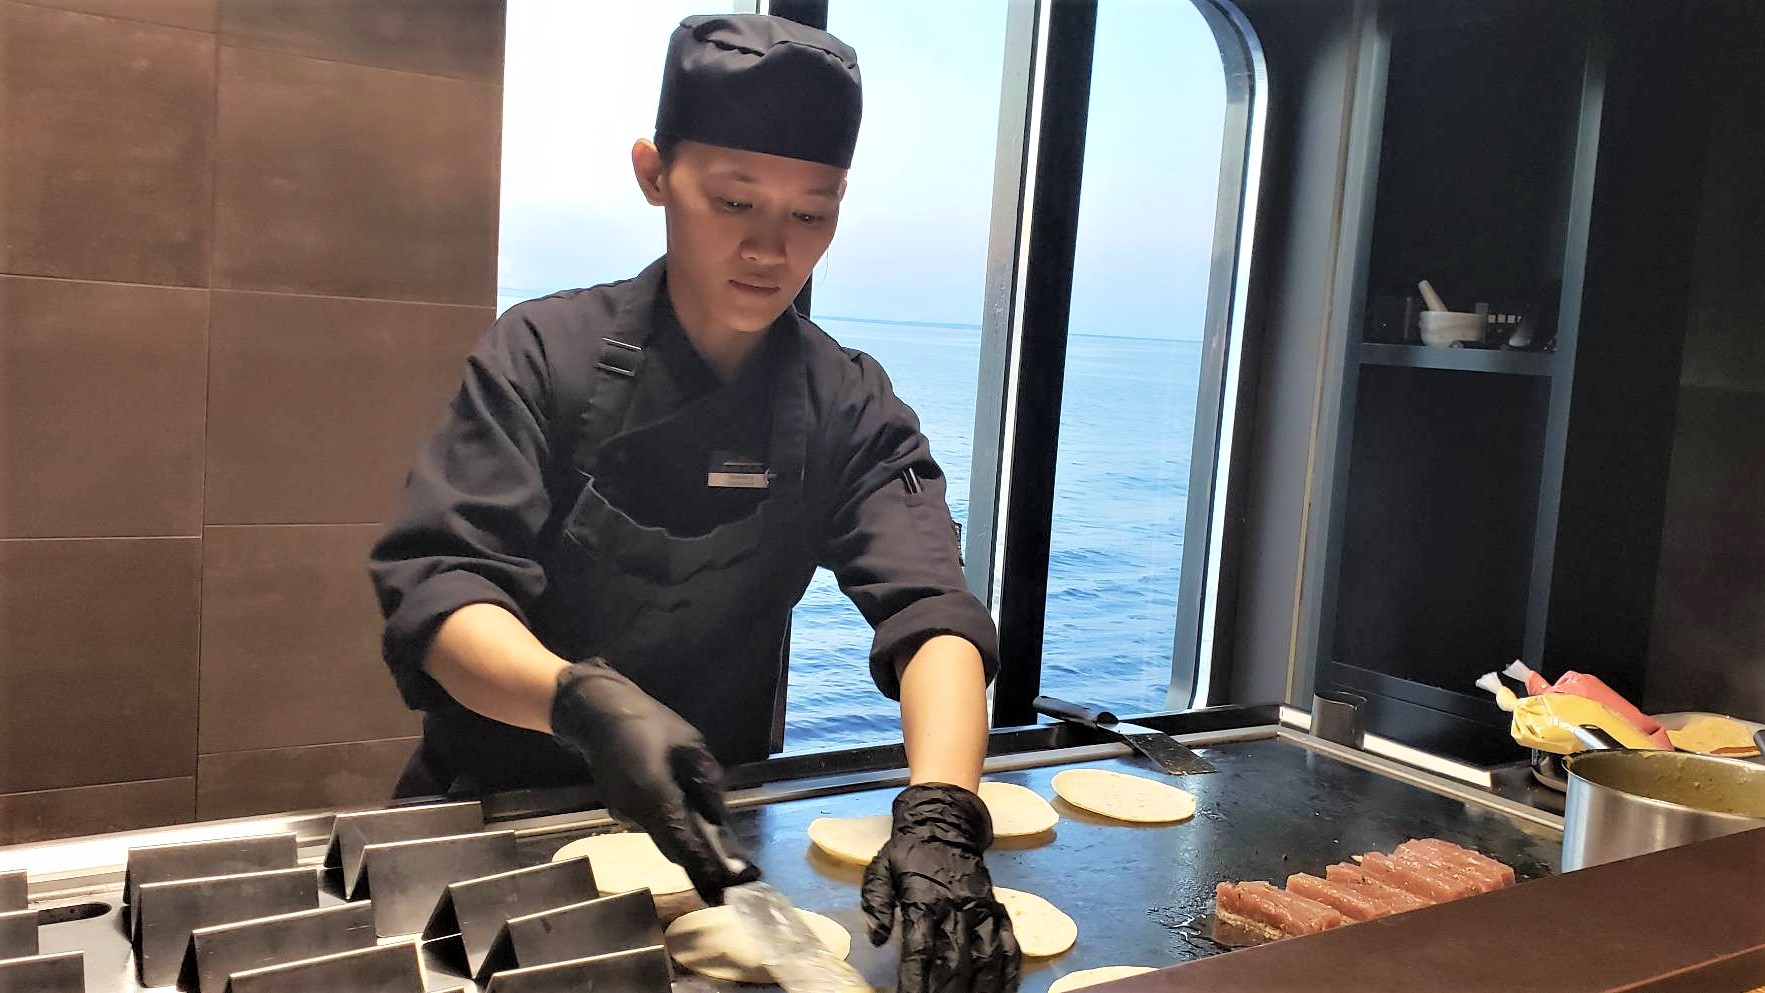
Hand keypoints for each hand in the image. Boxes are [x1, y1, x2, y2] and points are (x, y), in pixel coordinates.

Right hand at [550, 658, 757, 901]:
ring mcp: (624, 814)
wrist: (597, 714)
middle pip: (673, 848)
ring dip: (685, 840)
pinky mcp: (619, 808)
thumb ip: (708, 784)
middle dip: (699, 863)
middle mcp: (637, 815)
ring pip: (662, 835)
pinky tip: (684, 813)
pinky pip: (650, 823)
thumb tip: (719, 819)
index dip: (705, 870)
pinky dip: (669, 824)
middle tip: (727, 877)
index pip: (684, 846)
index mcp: (656, 798)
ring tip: (714, 845)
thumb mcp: (691, 746)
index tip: (725, 892)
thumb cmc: (649, 724)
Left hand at [861, 784, 1020, 992]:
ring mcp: (980, 909)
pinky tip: (1006, 989)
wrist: (945, 822)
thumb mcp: (881, 870)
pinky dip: (1010, 971)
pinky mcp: (997, 908)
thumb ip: (876, 904)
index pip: (919, 952)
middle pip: (954, 961)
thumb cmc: (910, 851)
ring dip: (981, 987)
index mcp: (923, 901)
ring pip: (985, 958)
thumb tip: (877, 939)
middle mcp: (955, 908)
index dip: (915, 982)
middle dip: (947, 990)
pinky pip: (1008, 943)